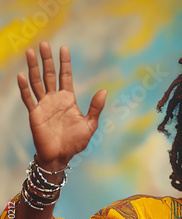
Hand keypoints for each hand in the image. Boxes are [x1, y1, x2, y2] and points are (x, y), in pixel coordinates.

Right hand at [18, 42, 106, 170]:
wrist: (61, 156)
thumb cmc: (76, 142)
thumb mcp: (90, 124)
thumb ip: (96, 107)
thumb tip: (104, 90)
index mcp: (68, 100)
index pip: (65, 76)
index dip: (64, 63)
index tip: (64, 48)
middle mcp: (55, 99)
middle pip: (49, 75)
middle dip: (47, 60)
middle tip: (44, 44)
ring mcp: (43, 105)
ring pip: (37, 82)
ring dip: (33, 67)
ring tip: (30, 52)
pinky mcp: (34, 114)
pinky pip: (28, 98)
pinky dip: (24, 87)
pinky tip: (22, 75)